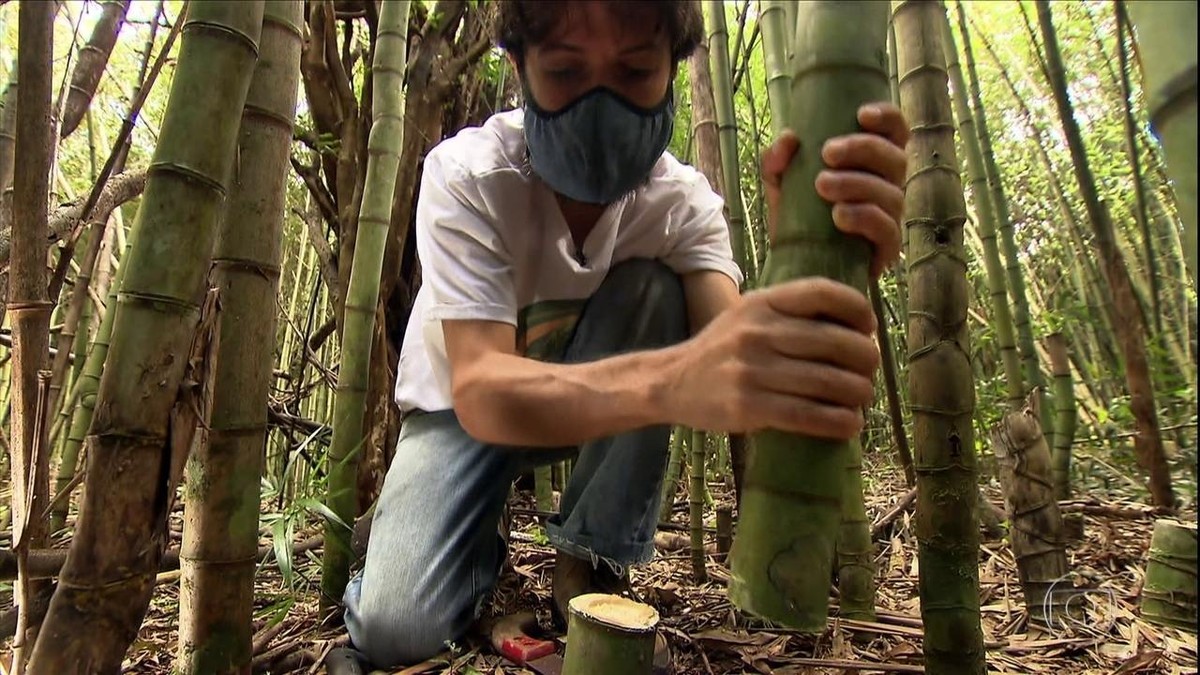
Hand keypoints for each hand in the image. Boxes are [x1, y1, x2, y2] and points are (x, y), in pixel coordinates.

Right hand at [664, 278, 879, 438]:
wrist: (671, 382)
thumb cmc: (722, 350)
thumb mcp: (748, 315)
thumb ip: (789, 313)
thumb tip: (853, 326)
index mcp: (762, 303)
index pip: (822, 293)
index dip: (857, 308)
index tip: (869, 326)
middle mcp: (758, 332)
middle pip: (836, 342)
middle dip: (866, 360)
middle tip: (869, 372)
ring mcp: (752, 370)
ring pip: (828, 382)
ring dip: (858, 394)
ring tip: (862, 399)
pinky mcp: (748, 406)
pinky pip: (808, 415)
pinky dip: (838, 422)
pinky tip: (849, 424)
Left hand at [762, 102, 909, 277]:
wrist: (794, 266)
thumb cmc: (798, 216)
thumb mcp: (781, 184)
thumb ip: (777, 160)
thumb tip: (788, 139)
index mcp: (872, 163)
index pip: (895, 133)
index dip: (888, 118)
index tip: (861, 114)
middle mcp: (888, 187)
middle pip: (895, 159)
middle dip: (863, 149)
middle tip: (828, 152)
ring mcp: (890, 219)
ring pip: (891, 194)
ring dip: (857, 184)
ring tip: (822, 185)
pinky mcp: (885, 249)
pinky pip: (887, 231)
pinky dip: (864, 218)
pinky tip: (838, 215)